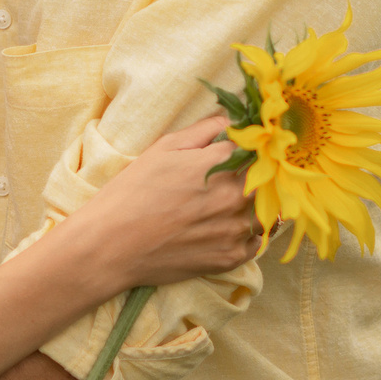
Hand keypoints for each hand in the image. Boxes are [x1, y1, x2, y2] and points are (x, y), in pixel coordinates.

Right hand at [76, 114, 261, 287]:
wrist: (112, 244)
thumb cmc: (133, 191)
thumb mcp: (163, 148)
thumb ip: (204, 130)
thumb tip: (231, 121)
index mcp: (221, 165)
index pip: (257, 148)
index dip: (251, 147)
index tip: (245, 149)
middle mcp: (235, 197)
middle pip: (268, 180)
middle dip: (259, 175)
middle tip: (238, 177)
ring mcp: (235, 230)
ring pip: (266, 212)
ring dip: (256, 205)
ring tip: (231, 204)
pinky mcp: (230, 257)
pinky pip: (256, 241)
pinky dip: (247, 233)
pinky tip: (226, 227)